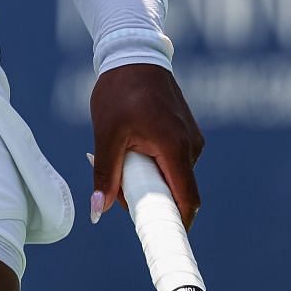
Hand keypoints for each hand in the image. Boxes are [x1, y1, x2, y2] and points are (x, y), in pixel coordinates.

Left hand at [89, 62, 204, 229]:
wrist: (134, 53)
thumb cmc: (120, 91)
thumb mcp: (107, 134)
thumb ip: (106, 174)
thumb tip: (99, 210)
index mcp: (176, 148)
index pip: (186, 200)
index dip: (175, 223)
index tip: (161, 236)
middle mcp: (192, 145)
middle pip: (179, 190)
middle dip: (154, 198)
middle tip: (123, 190)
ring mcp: (192, 137)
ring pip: (176, 174)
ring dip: (152, 177)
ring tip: (124, 158)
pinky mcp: (187, 131)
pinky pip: (175, 159)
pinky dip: (157, 163)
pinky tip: (134, 147)